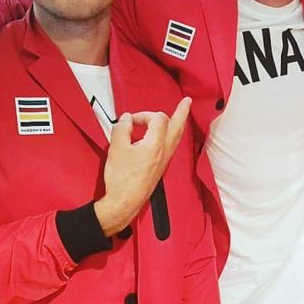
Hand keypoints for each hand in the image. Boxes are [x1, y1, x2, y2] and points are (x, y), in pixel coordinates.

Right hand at [94, 97, 191, 235]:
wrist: (125, 201)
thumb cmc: (121, 179)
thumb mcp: (116, 149)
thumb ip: (121, 129)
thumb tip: (126, 119)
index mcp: (155, 144)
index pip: (157, 118)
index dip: (143, 114)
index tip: (130, 120)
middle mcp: (164, 151)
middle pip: (178, 126)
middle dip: (182, 111)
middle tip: (187, 101)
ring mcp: (165, 159)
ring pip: (177, 136)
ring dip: (179, 123)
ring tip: (182, 114)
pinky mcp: (161, 166)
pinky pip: (172, 145)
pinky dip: (172, 135)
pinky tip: (168, 135)